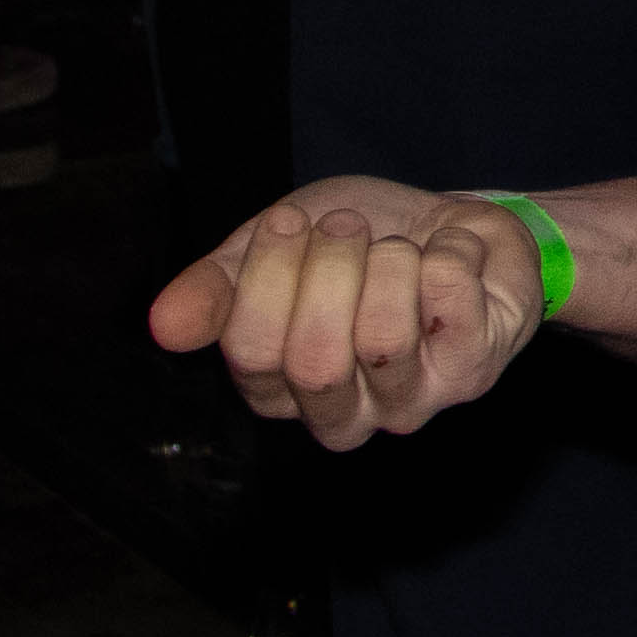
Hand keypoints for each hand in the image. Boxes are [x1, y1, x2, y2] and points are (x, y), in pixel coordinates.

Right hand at [146, 177, 553, 449]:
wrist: (446, 223)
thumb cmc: (352, 247)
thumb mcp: (269, 250)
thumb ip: (215, 288)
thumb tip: (163, 324)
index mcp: (280, 391)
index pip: (251, 353)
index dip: (268, 274)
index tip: (288, 222)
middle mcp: (343, 415)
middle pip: (315, 359)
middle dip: (331, 268)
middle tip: (347, 228)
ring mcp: (411, 401)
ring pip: (384, 337)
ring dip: (390, 261)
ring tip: (397, 245)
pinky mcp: (473, 371)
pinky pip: (451, 301)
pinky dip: (447, 249)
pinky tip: (446, 251)